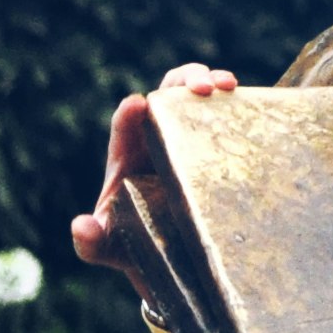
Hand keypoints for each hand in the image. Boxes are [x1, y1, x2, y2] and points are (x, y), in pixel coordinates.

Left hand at [72, 63, 238, 270]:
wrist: (173, 252)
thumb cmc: (132, 243)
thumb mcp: (109, 246)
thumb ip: (91, 241)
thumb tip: (81, 226)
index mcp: (128, 153)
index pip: (126, 124)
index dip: (129, 113)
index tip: (136, 105)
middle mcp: (158, 135)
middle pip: (168, 92)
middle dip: (183, 80)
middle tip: (202, 87)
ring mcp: (190, 135)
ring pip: (198, 95)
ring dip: (213, 80)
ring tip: (227, 86)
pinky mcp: (217, 142)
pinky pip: (227, 114)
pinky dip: (240, 103)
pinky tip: (251, 104)